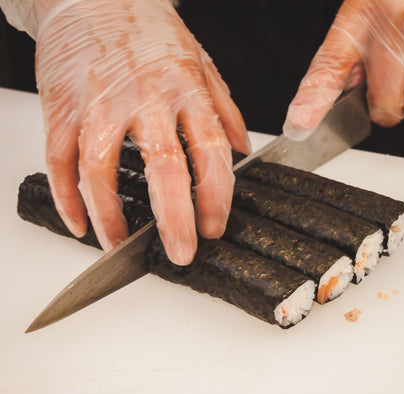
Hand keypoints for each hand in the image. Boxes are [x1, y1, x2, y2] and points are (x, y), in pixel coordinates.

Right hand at [35, 0, 249, 264]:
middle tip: (181, 253)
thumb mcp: (201, 62)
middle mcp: (144, 99)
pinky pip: (59, 160)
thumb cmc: (148, 29)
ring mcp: (99, 104)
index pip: (210, 153)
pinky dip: (67, 198)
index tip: (214, 227)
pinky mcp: (62, 108)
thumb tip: (243, 149)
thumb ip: (224, 108)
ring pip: (99, 170)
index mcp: (185, 90)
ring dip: (110, 216)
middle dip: (174, 220)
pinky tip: (80, 223)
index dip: (215, 197)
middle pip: (162, 169)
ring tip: (121, 245)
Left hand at [284, 0, 403, 138]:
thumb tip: (304, 116)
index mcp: (366, 19)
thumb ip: (334, 65)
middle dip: (389, 100)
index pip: (333, 71)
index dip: (315, 104)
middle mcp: (403, 29)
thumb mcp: (357, 19)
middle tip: (394, 70)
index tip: (298, 126)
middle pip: (389, 108)